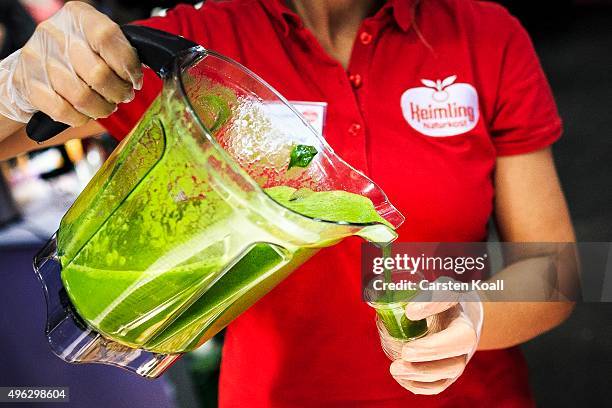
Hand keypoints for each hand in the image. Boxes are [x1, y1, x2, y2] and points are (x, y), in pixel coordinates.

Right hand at [0, 1, 141, 125]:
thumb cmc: (76, 57)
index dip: (127, 65)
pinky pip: (62, 110)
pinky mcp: (26, 83)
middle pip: (98, 73)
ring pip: (81, 96)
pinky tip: (85, 113)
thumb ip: (120, 53)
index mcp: (79, 16)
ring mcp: (37, 57)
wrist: (34, 67)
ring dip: (102, 108)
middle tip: (122, 97)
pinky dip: (80, 118)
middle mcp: (54, 32)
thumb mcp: (99, 43)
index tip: (135, 81)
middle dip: (118, 93)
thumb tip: (141, 76)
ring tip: (106, 107)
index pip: (108, 38)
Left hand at [379, 287, 482, 394]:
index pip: (451, 298)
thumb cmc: (430, 303)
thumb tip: (379, 296)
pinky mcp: (451, 372)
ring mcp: (462, 353)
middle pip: (462, 340)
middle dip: (432, 349)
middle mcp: (465, 329)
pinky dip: (422, 385)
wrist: (452, 321)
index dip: (432, 305)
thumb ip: (406, 292)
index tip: (409, 311)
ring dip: (423, 372)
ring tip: (395, 369)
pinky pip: (442, 383)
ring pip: (453, 367)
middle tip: (405, 352)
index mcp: (457, 302)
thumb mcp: (421, 291)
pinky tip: (403, 379)